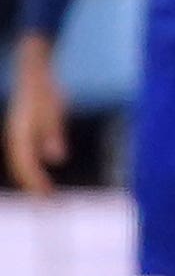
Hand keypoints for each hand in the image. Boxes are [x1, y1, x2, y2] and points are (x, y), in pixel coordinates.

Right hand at [5, 36, 66, 194]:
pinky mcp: (22, 132)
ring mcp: (17, 135)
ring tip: (46, 195)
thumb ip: (54, 133)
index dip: (36, 183)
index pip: (26, 166)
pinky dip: (31, 168)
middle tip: (48, 204)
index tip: (47, 198)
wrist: (33, 71)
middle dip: (33, 186)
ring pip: (21, 163)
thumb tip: (57, 158)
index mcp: (20, 134)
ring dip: (32, 180)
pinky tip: (41, 176)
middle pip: (21, 168)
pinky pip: (24, 155)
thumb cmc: (44, 89)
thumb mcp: (53, 110)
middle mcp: (15, 137)